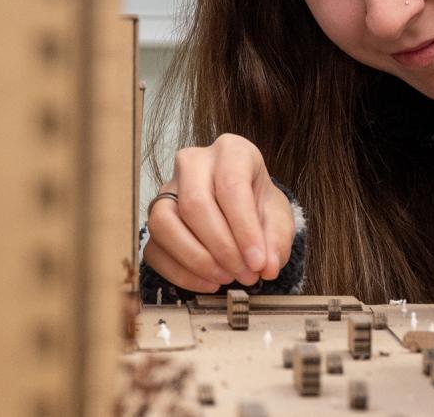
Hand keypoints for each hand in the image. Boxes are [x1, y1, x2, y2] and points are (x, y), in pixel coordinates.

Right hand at [142, 133, 294, 292]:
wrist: (242, 209)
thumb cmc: (259, 206)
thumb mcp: (279, 218)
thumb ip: (276, 240)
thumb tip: (267, 266)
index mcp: (231, 151)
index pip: (230, 185)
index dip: (244, 228)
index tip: (258, 261)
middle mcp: (193, 163)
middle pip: (194, 203)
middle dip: (221, 247)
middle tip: (245, 274)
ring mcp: (168, 190)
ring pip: (164, 222)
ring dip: (196, 259)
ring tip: (226, 277)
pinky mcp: (154, 219)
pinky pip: (155, 249)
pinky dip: (181, 273)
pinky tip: (209, 282)